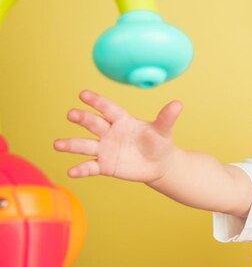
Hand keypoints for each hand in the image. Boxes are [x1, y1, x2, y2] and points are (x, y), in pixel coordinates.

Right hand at [54, 90, 182, 182]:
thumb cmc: (159, 142)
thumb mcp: (163, 131)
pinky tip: (71, 172)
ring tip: (57, 144)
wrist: (159, 164)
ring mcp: (105, 148)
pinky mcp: (105, 165)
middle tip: (71, 114)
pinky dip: (81, 169)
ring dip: (71, 145)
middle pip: (94, 124)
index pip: (108, 109)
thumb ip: (167, 118)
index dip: (97, 102)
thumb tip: (179, 104)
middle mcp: (110, 132)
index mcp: (122, 120)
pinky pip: (91, 167)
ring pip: (85, 145)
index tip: (84, 94)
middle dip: (83, 119)